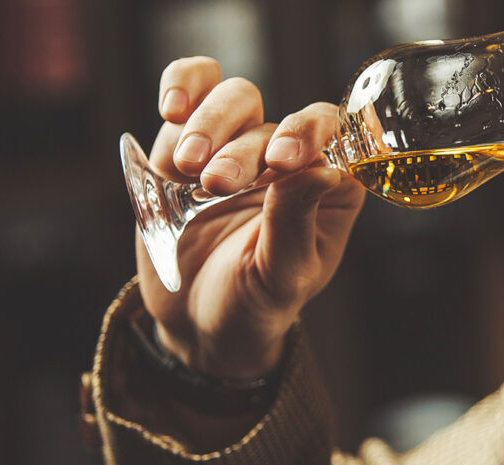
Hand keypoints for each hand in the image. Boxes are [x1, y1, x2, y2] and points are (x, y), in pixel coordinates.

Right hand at [138, 57, 365, 380]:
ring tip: (187, 170)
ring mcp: (235, 150)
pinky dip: (178, 101)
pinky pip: (186, 105)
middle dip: (241, 145)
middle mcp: (285, 160)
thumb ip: (296, 221)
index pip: (331, 133)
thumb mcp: (282, 276)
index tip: (282, 160)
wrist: (197, 326)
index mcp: (325, 187)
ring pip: (228, 99)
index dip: (309, 131)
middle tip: (217, 184)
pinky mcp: (188, 151)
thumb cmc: (254, 306)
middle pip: (269, 114)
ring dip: (206, 125)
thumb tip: (322, 167)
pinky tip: (171, 126)